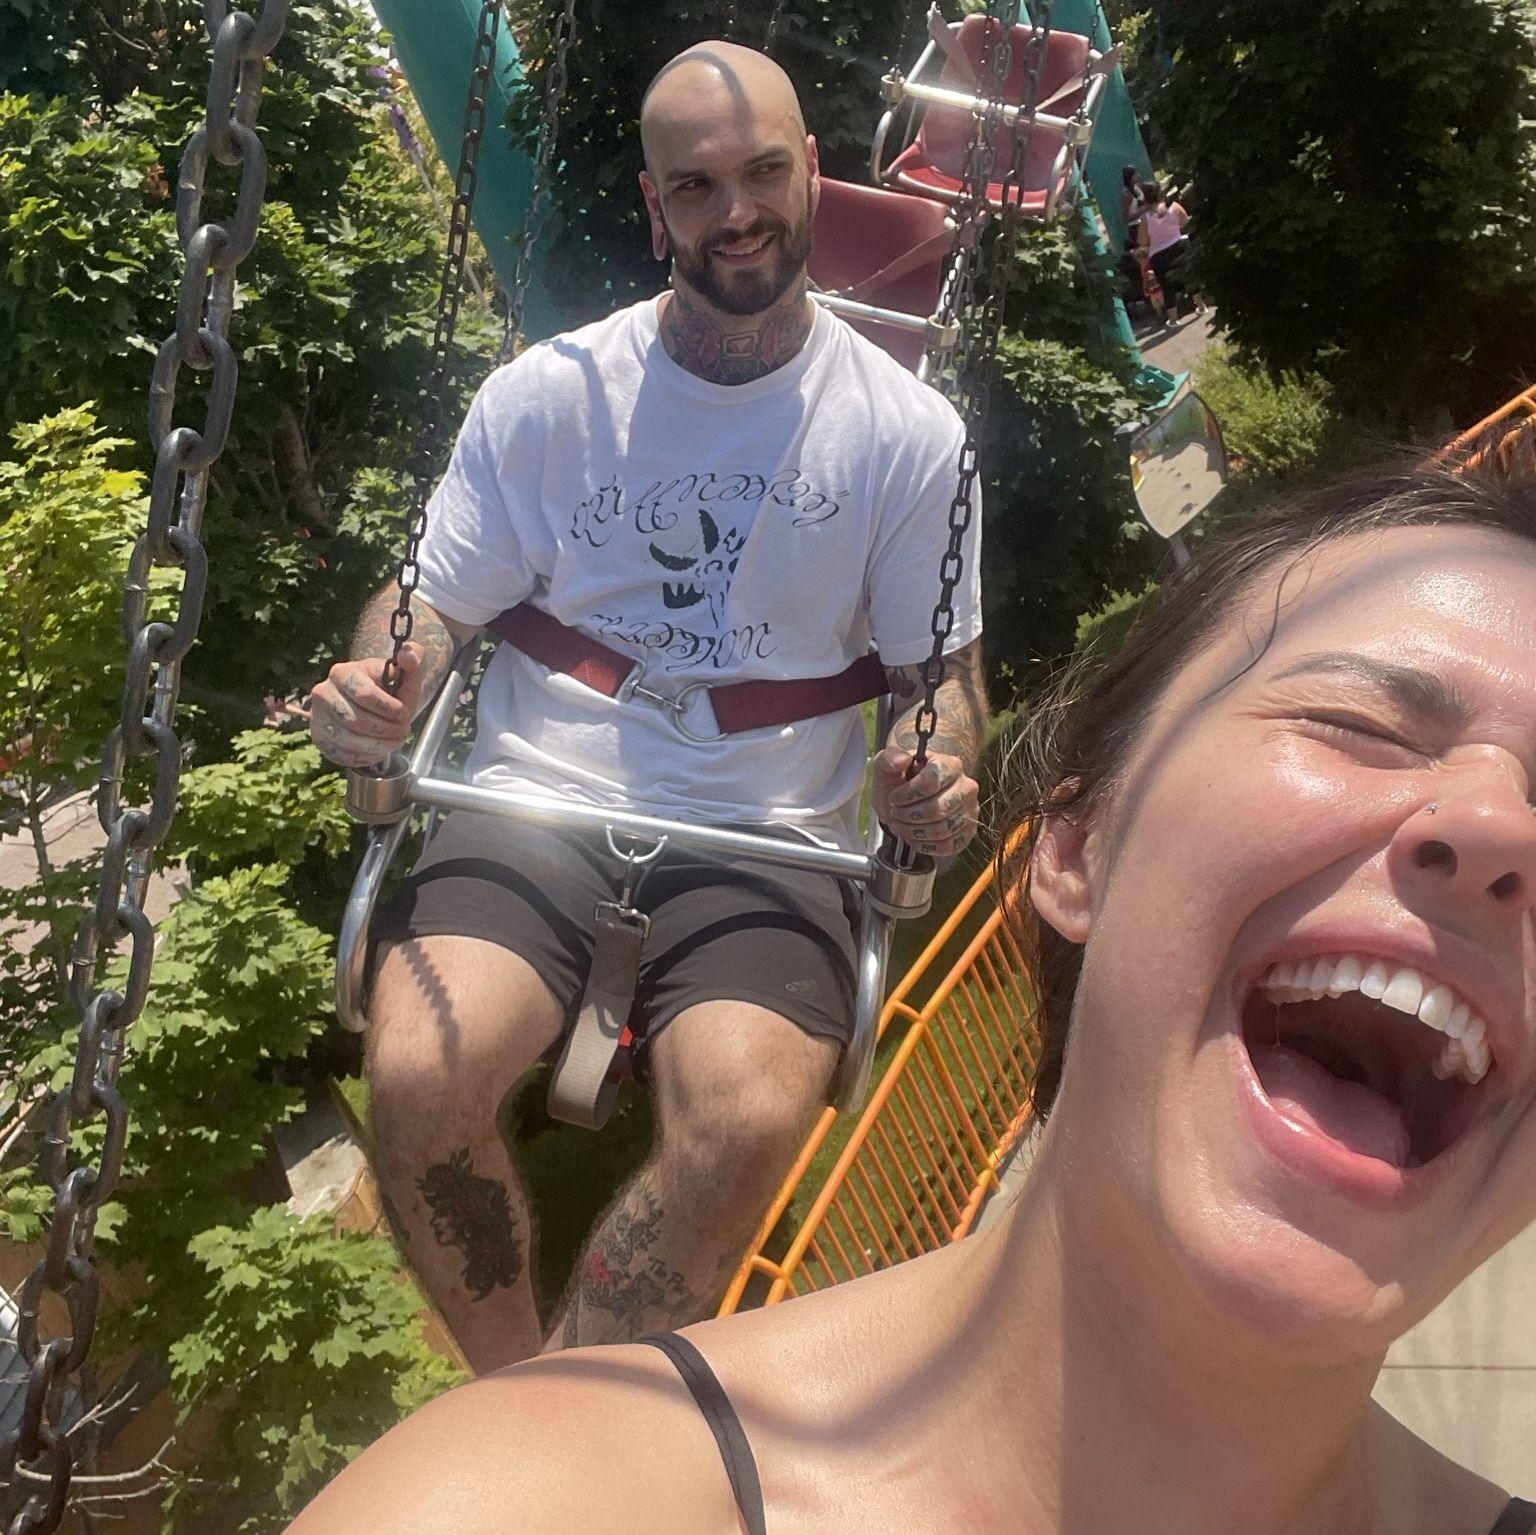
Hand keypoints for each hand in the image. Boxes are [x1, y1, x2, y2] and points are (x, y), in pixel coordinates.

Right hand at [307, 644, 423, 767]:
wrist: (369, 703)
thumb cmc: (387, 687)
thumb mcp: (403, 672)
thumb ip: (413, 659)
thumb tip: (408, 655)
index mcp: (342, 672)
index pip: (364, 694)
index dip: (389, 709)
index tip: (405, 714)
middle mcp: (323, 693)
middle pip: (357, 720)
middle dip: (387, 730)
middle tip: (403, 731)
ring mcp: (317, 717)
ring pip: (349, 740)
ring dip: (379, 746)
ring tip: (395, 741)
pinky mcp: (319, 738)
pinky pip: (341, 754)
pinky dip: (365, 757)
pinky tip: (379, 750)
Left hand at [871, 747, 979, 858]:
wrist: (906, 803)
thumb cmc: (899, 782)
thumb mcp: (887, 767)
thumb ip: (889, 759)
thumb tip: (902, 759)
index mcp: (950, 765)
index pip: (932, 781)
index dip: (908, 794)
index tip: (894, 798)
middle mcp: (966, 787)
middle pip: (938, 809)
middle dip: (910, 816)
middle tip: (896, 814)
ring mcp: (970, 811)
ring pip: (943, 830)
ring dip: (914, 832)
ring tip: (901, 825)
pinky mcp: (967, 833)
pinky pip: (949, 846)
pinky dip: (925, 846)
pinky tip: (913, 838)